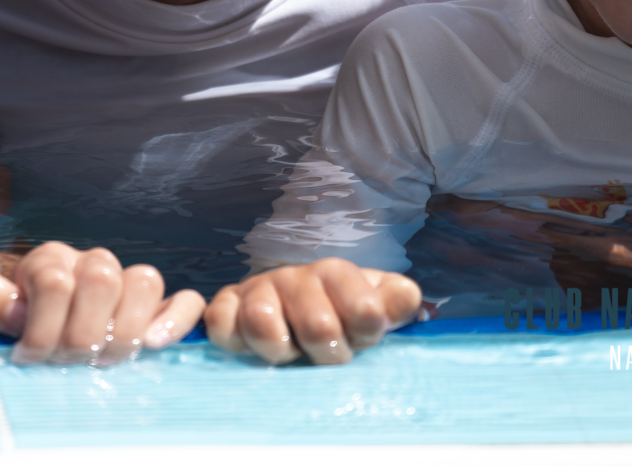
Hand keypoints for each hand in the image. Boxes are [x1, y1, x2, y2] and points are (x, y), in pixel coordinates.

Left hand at [0, 241, 204, 364]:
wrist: (14, 346)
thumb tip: (18, 309)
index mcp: (48, 260)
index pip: (55, 282)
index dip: (41, 328)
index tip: (26, 358)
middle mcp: (90, 263)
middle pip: (102, 279)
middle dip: (80, 334)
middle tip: (63, 363)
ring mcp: (125, 285)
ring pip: (144, 280)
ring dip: (123, 330)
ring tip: (101, 362)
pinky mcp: (155, 312)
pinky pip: (184, 300)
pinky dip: (176, 319)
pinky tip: (155, 344)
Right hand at [205, 259, 421, 364]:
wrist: (285, 306)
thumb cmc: (336, 312)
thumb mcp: (371, 305)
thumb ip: (395, 301)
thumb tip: (409, 297)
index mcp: (336, 274)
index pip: (364, 309)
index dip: (367, 335)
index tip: (364, 340)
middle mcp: (295, 277)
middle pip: (318, 326)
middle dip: (328, 354)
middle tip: (327, 357)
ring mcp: (258, 289)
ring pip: (263, 322)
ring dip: (280, 350)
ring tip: (289, 355)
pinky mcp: (226, 305)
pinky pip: (222, 322)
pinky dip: (234, 339)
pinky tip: (249, 347)